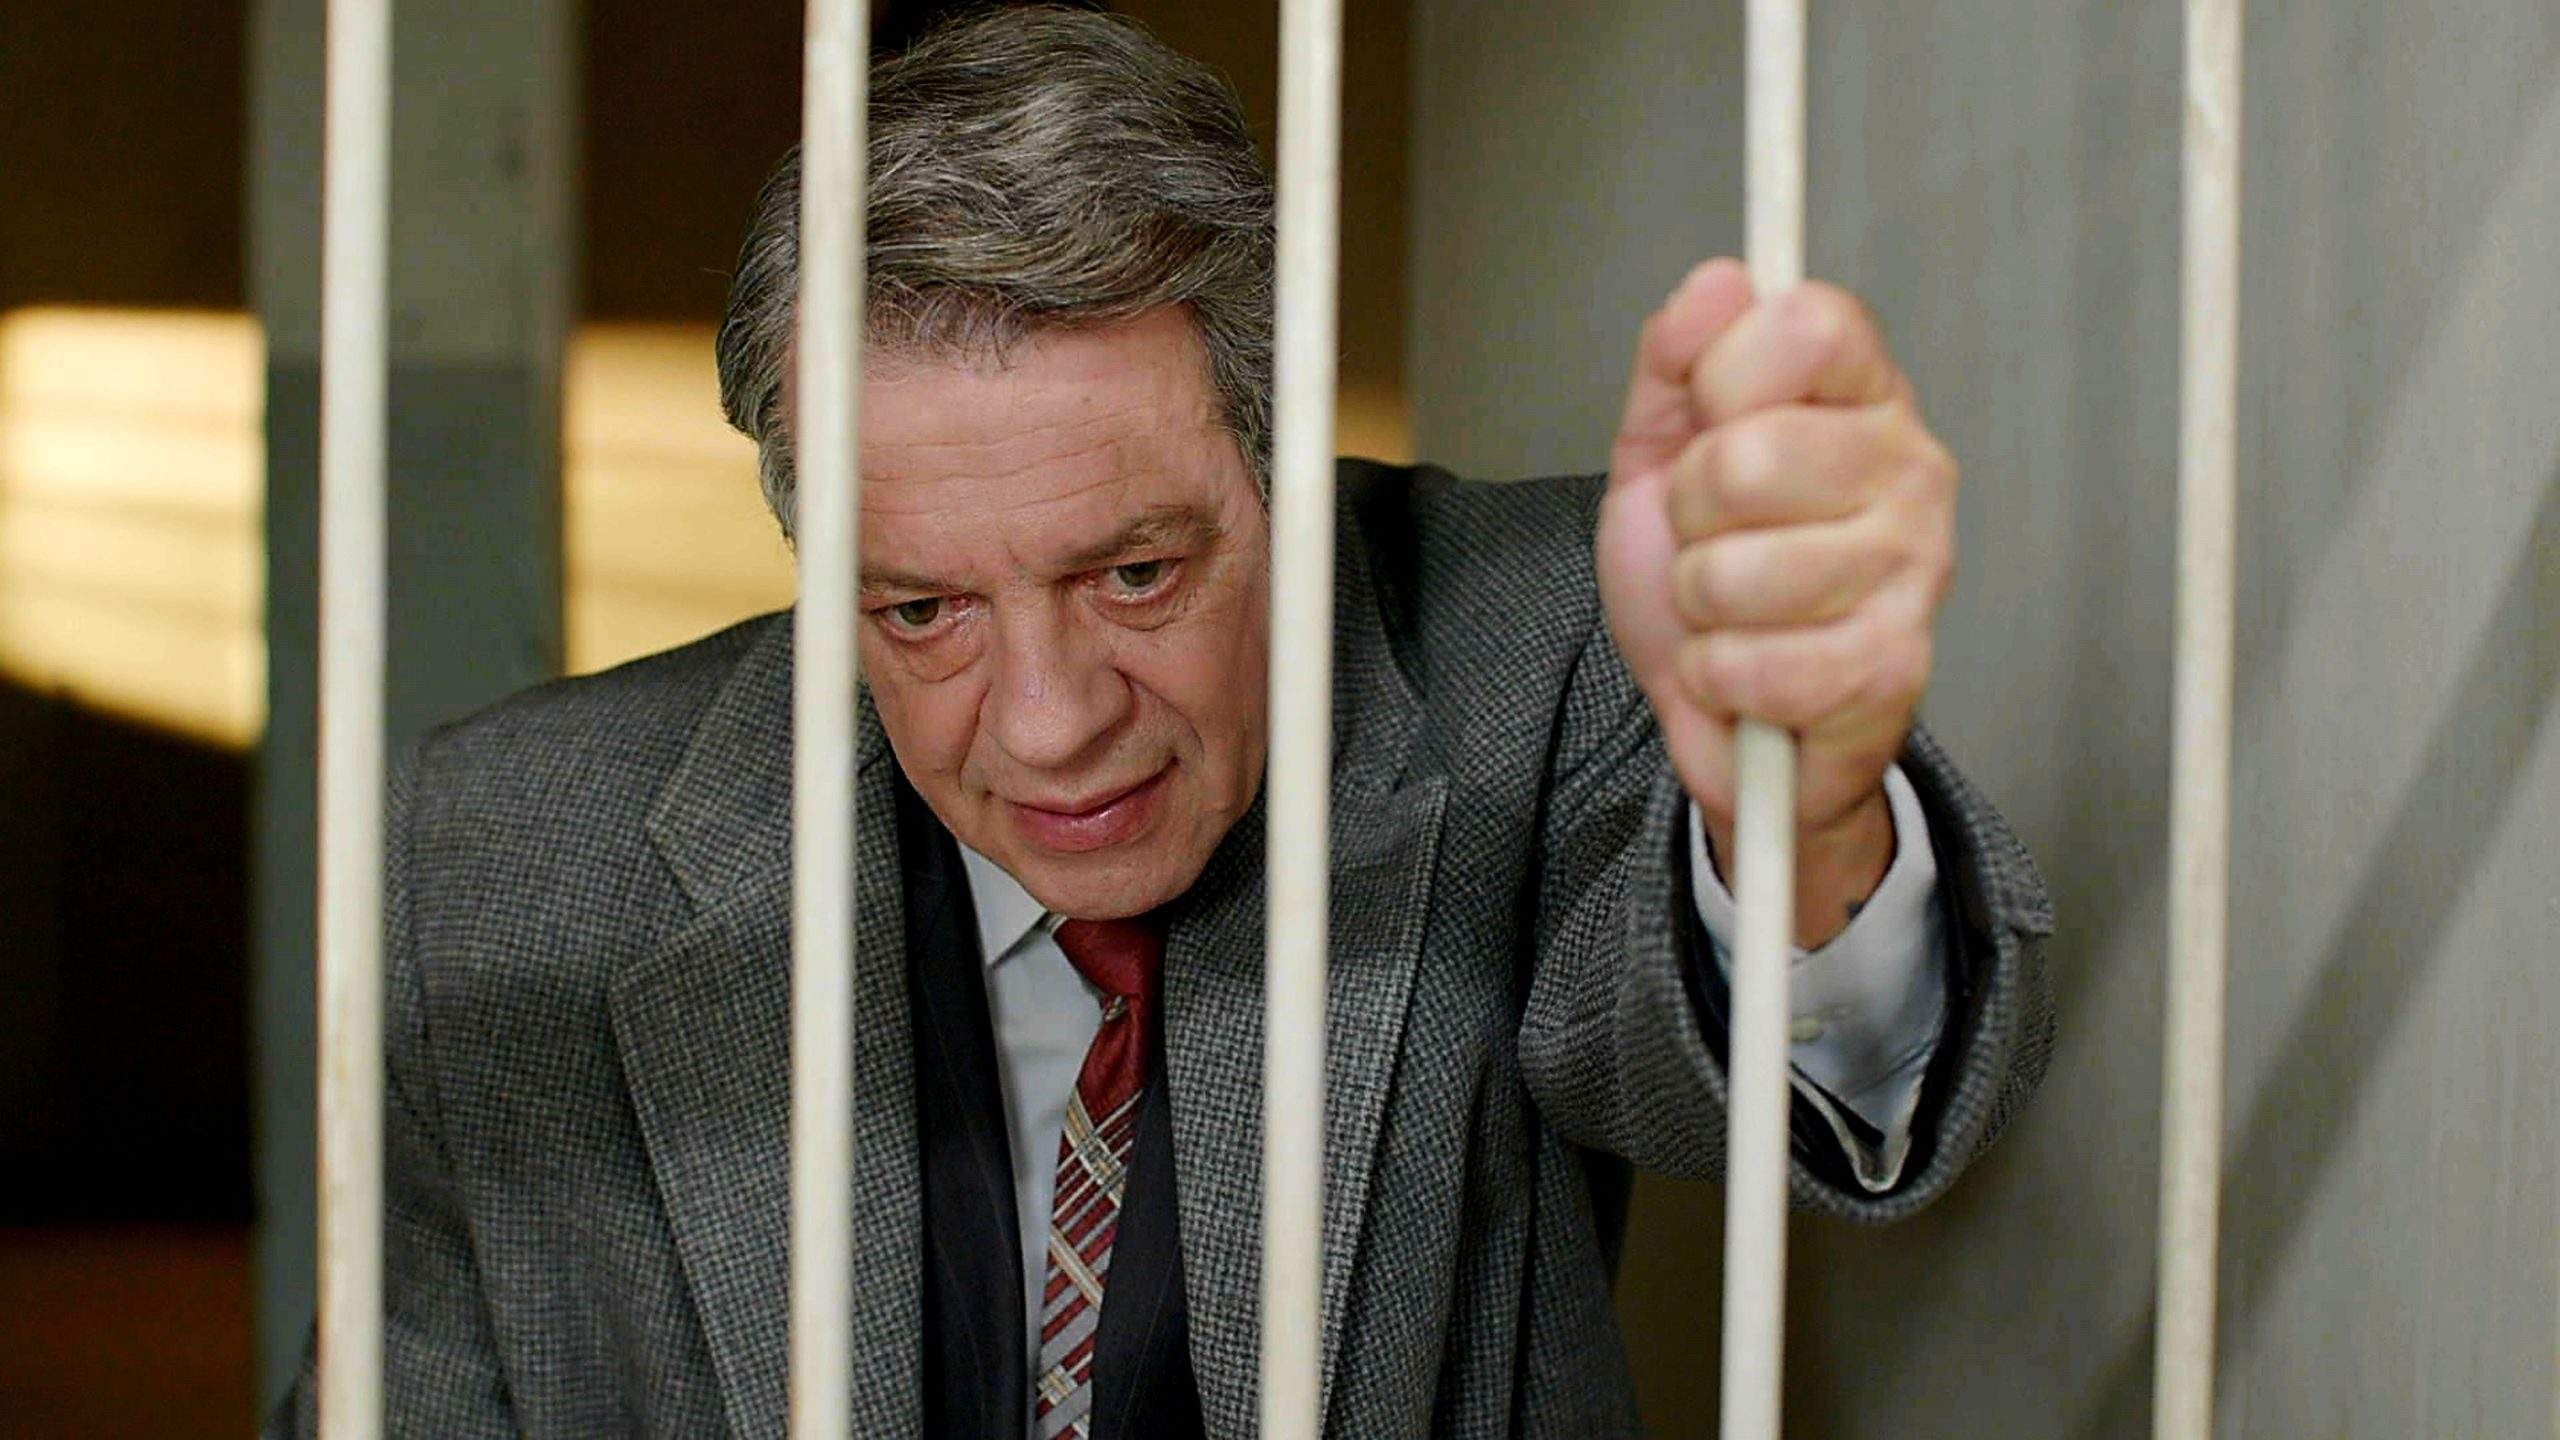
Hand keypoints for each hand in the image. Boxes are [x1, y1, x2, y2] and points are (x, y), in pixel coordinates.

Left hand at [1595, 259, 1954, 945]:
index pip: (1808, 321)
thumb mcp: (1663, 446)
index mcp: (1862, 393)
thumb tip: (1719, 280)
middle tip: (1712, 539)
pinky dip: (1716, 678)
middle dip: (1689, 514)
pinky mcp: (1895, 670)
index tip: (1712, 420)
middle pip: (1746, 456)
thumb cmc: (1707, 568)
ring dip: (1698, 606)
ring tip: (1730, 612)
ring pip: (1733, 573)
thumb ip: (1676, 358)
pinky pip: (1750, 665)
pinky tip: (1746, 673)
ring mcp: (1913, 570)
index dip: (1726, 374)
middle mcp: (1910, 467)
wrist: (1722, 705)